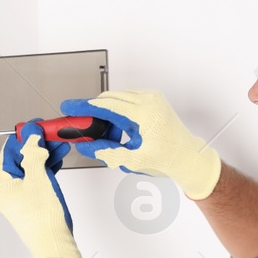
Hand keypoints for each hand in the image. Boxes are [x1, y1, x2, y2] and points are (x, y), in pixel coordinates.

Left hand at [0, 120, 87, 257]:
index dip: (25, 135)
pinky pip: (37, 179)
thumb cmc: (43, 220)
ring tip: (59, 145)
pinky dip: (47, 169)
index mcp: (0, 184)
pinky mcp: (31, 202)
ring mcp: (19, 197)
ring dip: (45, 155)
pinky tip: (57, 160)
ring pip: (31, 168)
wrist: (54, 244)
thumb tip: (31, 137)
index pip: (10, 150)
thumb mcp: (38, 177)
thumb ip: (34, 153)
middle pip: (21, 158)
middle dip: (38, 145)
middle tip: (51, 134)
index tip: (37, 125)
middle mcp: (6, 190)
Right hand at [60, 88, 221, 199]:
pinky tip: (120, 131)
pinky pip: (127, 100)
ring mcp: (152, 97)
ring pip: (117, 99)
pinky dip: (119, 113)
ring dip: (107, 115)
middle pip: (109, 100)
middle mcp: (149, 101)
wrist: (187, 156)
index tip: (69, 108)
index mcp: (145, 114)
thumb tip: (86, 146)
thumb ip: (106, 151)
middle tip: (82, 127)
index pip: (106, 106)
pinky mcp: (153, 98)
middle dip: (93, 114)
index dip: (83, 107)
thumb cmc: (167, 158)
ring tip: (110, 137)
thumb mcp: (133, 160)